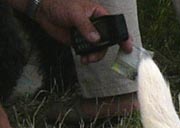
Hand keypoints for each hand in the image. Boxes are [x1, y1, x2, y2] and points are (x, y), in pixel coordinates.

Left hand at [15, 0, 132, 62]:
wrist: (42, 10)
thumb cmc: (60, 4)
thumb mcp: (74, 12)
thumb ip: (86, 26)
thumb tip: (96, 39)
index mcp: (99, 15)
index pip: (115, 26)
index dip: (123, 37)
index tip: (127, 47)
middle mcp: (96, 26)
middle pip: (108, 42)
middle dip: (104, 50)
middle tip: (97, 55)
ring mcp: (88, 34)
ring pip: (99, 49)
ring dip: (95, 56)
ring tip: (87, 58)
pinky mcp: (80, 42)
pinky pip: (88, 52)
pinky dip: (87, 57)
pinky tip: (83, 59)